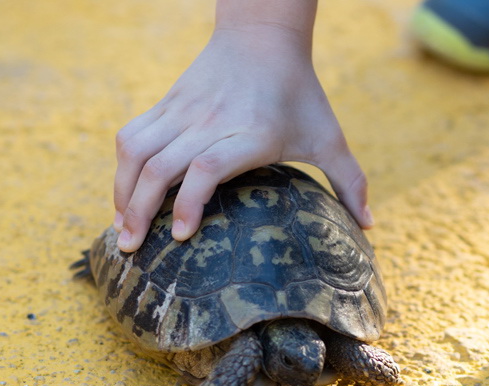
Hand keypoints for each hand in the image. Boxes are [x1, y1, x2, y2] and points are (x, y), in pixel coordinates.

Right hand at [112, 22, 371, 251]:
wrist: (263, 34)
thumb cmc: (300, 92)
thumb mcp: (329, 135)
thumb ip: (349, 181)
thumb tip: (368, 226)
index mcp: (250, 134)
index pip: (208, 166)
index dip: (188, 201)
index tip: (179, 235)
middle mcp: (211, 122)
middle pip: (161, 166)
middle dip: (139, 211)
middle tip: (130, 249)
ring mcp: (183, 111)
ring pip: (136, 151)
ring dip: (122, 192)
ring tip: (120, 229)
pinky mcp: (167, 104)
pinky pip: (131, 136)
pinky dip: (121, 168)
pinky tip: (122, 197)